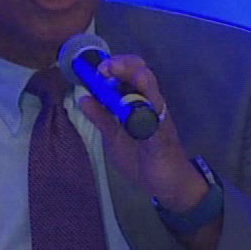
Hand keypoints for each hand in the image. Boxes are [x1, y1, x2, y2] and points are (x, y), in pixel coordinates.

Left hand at [76, 54, 209, 210]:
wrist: (167, 183)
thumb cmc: (142, 157)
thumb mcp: (114, 136)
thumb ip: (101, 118)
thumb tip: (83, 98)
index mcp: (138, 103)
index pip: (129, 74)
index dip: (115, 66)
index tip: (97, 68)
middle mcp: (151, 106)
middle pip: (143, 75)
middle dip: (125, 66)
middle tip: (105, 69)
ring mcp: (160, 121)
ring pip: (154, 94)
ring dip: (142, 82)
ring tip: (129, 74)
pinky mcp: (164, 139)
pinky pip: (159, 124)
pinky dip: (151, 115)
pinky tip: (143, 107)